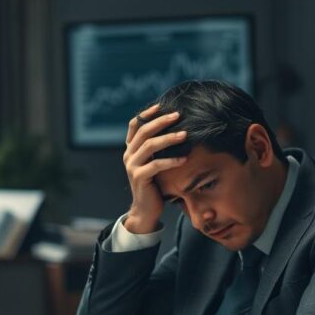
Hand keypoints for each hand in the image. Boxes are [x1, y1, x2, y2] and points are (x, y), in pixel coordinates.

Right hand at [123, 104, 186, 233]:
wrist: (145, 209)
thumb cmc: (154, 184)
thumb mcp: (153, 163)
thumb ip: (156, 149)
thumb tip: (175, 129)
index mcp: (131, 149)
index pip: (134, 125)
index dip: (147, 113)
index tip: (162, 105)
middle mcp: (128, 155)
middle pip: (143, 131)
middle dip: (161, 121)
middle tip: (178, 115)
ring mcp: (132, 166)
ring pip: (149, 145)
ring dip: (169, 138)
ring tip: (185, 134)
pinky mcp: (139, 177)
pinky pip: (156, 165)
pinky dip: (171, 161)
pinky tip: (184, 159)